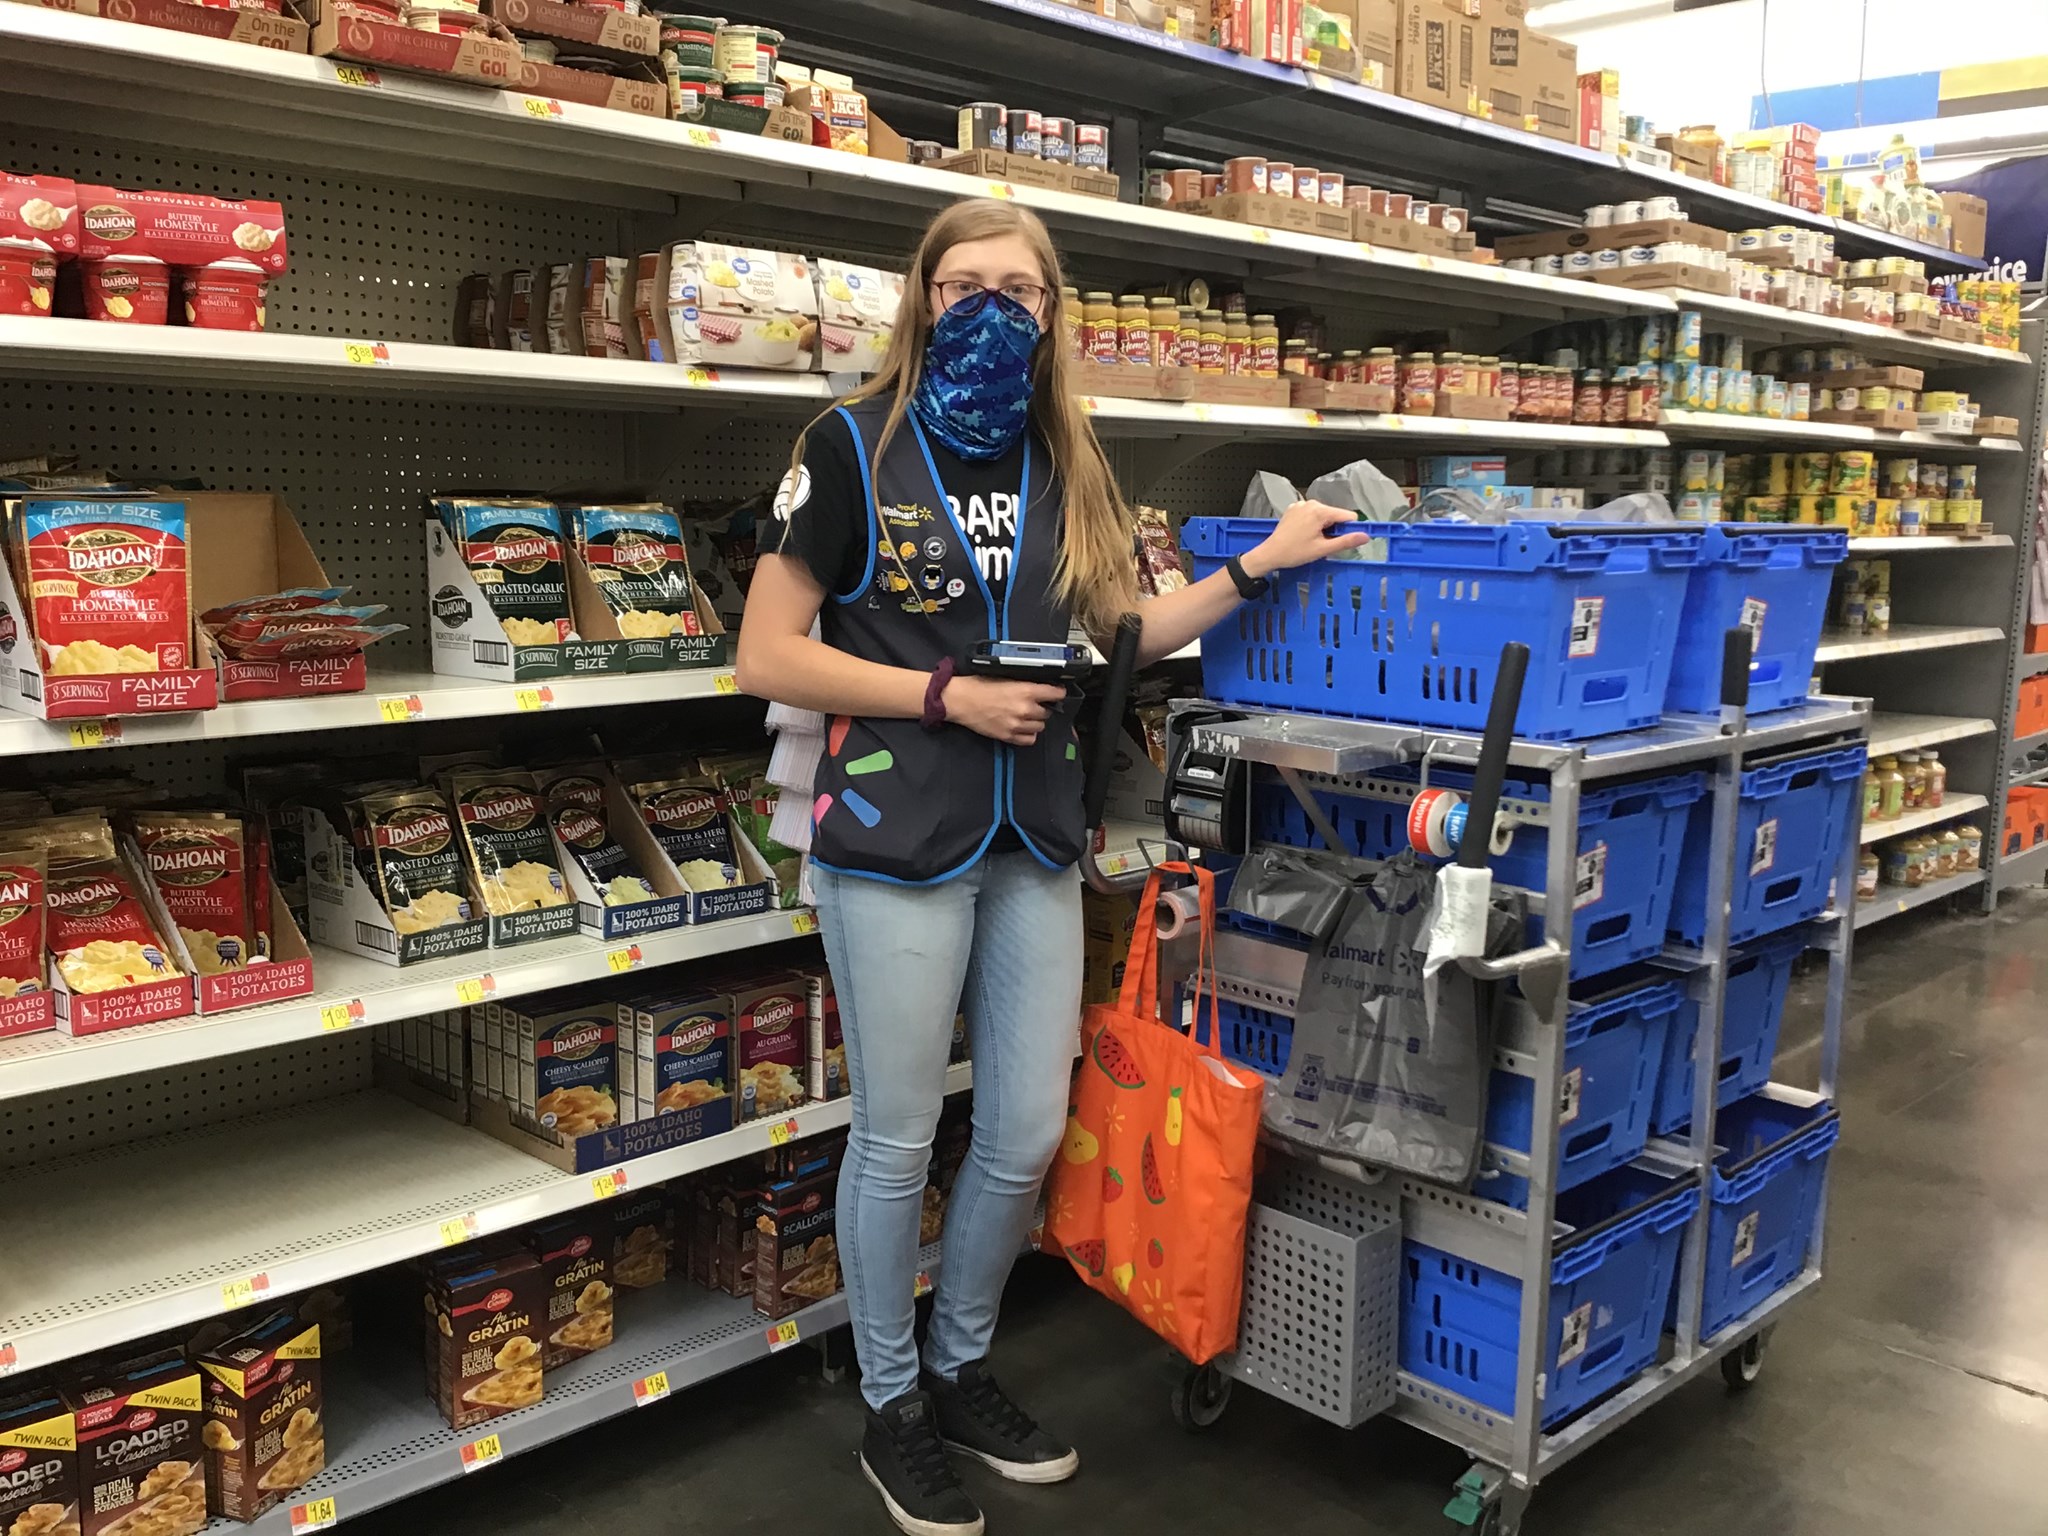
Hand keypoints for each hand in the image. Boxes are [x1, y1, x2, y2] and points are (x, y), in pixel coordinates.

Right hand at [941, 675, 1066, 745]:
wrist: (961, 700)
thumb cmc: (979, 686)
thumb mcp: (1006, 677)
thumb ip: (1025, 684)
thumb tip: (1039, 687)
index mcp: (1025, 691)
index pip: (1055, 694)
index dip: (1058, 693)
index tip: (1058, 693)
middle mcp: (1024, 709)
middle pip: (1048, 713)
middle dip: (1043, 708)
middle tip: (1035, 704)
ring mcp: (1017, 725)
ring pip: (1040, 726)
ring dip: (1036, 721)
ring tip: (1026, 716)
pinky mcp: (1008, 736)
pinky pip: (1029, 739)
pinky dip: (1029, 734)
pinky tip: (1023, 727)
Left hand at [1242, 499, 1371, 578]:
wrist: (1270, 554)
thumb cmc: (1295, 553)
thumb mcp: (1323, 549)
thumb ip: (1346, 541)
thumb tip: (1366, 536)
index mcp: (1321, 511)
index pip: (1348, 516)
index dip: (1348, 530)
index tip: (1339, 541)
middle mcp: (1311, 503)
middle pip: (1335, 515)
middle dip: (1333, 529)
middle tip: (1321, 544)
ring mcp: (1301, 505)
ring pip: (1323, 515)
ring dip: (1323, 527)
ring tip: (1311, 540)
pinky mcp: (1294, 508)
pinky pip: (1311, 514)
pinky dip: (1312, 523)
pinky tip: (1303, 534)